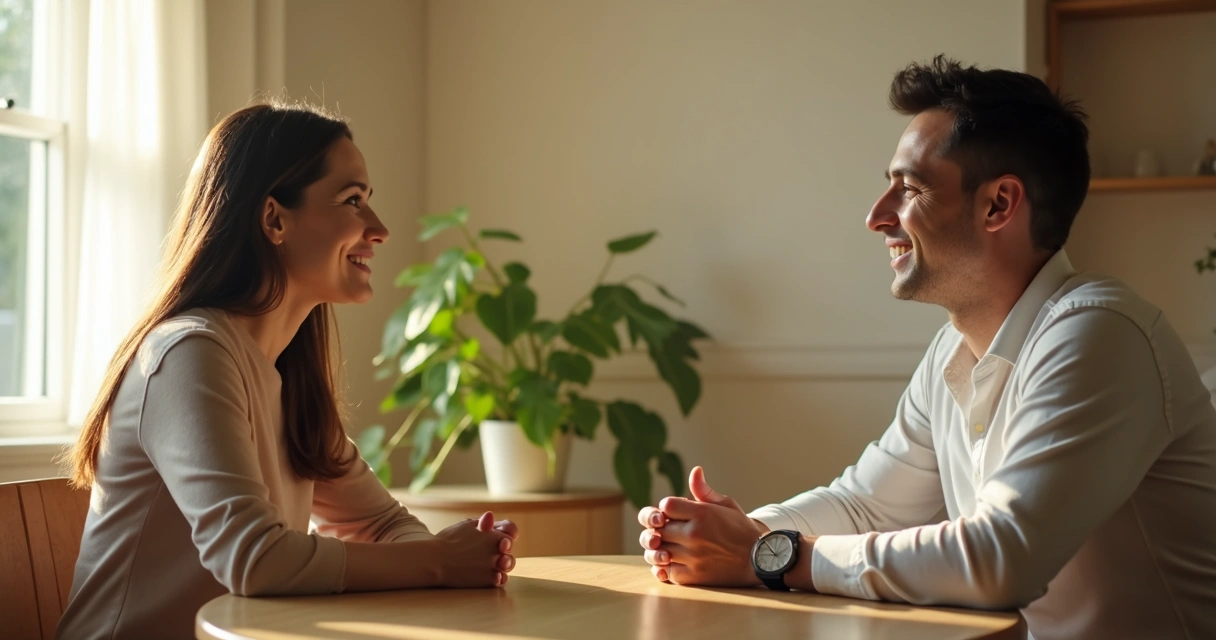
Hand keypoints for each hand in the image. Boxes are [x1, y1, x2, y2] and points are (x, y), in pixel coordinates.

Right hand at [433, 511, 515, 587]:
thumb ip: (482, 523)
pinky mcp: (488, 580)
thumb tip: (491, 516)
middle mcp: (497, 550)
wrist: (435, 560)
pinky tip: (494, 575)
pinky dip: (499, 577)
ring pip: (508, 565)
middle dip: (504, 549)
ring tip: (497, 563)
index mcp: (493, 534)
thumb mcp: (465, 525)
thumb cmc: (448, 541)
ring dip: (505, 563)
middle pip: (509, 549)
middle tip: (498, 550)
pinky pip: (501, 580)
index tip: (501, 535)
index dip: (508, 532)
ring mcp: (494, 565)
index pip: (511, 531)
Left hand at [637, 466, 766, 586]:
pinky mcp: (694, 576)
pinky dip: (664, 568)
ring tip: (667, 547)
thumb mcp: (726, 505)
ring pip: (658, 551)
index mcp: (702, 513)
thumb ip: (704, 490)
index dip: (666, 509)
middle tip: (668, 531)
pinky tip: (671, 562)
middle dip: (661, 529)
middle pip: (659, 528)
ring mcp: (693, 556)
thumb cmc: (741, 529)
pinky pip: (666, 572)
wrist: (760, 559)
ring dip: (659, 549)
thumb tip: (695, 470)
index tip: (673, 514)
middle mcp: (695, 534)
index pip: (665, 506)